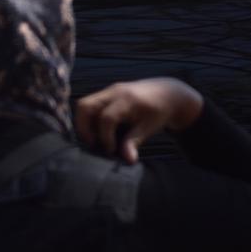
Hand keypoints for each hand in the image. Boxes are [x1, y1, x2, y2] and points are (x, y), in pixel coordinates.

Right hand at [74, 77, 202, 162]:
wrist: (168, 93)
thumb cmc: (160, 111)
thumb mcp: (149, 127)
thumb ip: (134, 142)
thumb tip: (128, 160)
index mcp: (128, 100)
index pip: (107, 118)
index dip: (105, 137)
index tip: (111, 150)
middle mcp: (114, 91)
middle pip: (85, 106)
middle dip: (84, 128)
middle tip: (93, 144)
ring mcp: (108, 90)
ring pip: (83, 105)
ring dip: (83, 124)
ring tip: (93, 139)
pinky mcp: (106, 93)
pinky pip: (89, 105)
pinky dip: (88, 120)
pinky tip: (97, 132)